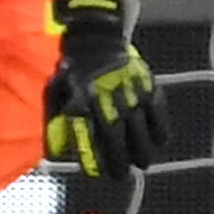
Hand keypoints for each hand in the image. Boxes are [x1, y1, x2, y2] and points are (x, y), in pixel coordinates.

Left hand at [43, 0, 166, 178]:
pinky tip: (158, 142)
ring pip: (140, 130)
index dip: (93, 158)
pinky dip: (160, 130)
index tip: (96, 174)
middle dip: (119, 161)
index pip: (89, 137)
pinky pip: (158, 113)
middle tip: (121, 176)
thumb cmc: (73, 69)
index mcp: (83, 99)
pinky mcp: (147, 85)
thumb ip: (54, 121)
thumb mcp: (55, 91)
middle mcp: (107, 98)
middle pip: (117, 138)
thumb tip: (54, 154)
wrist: (96, 37)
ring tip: (141, 163)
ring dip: (142, 151)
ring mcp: (130, 92)